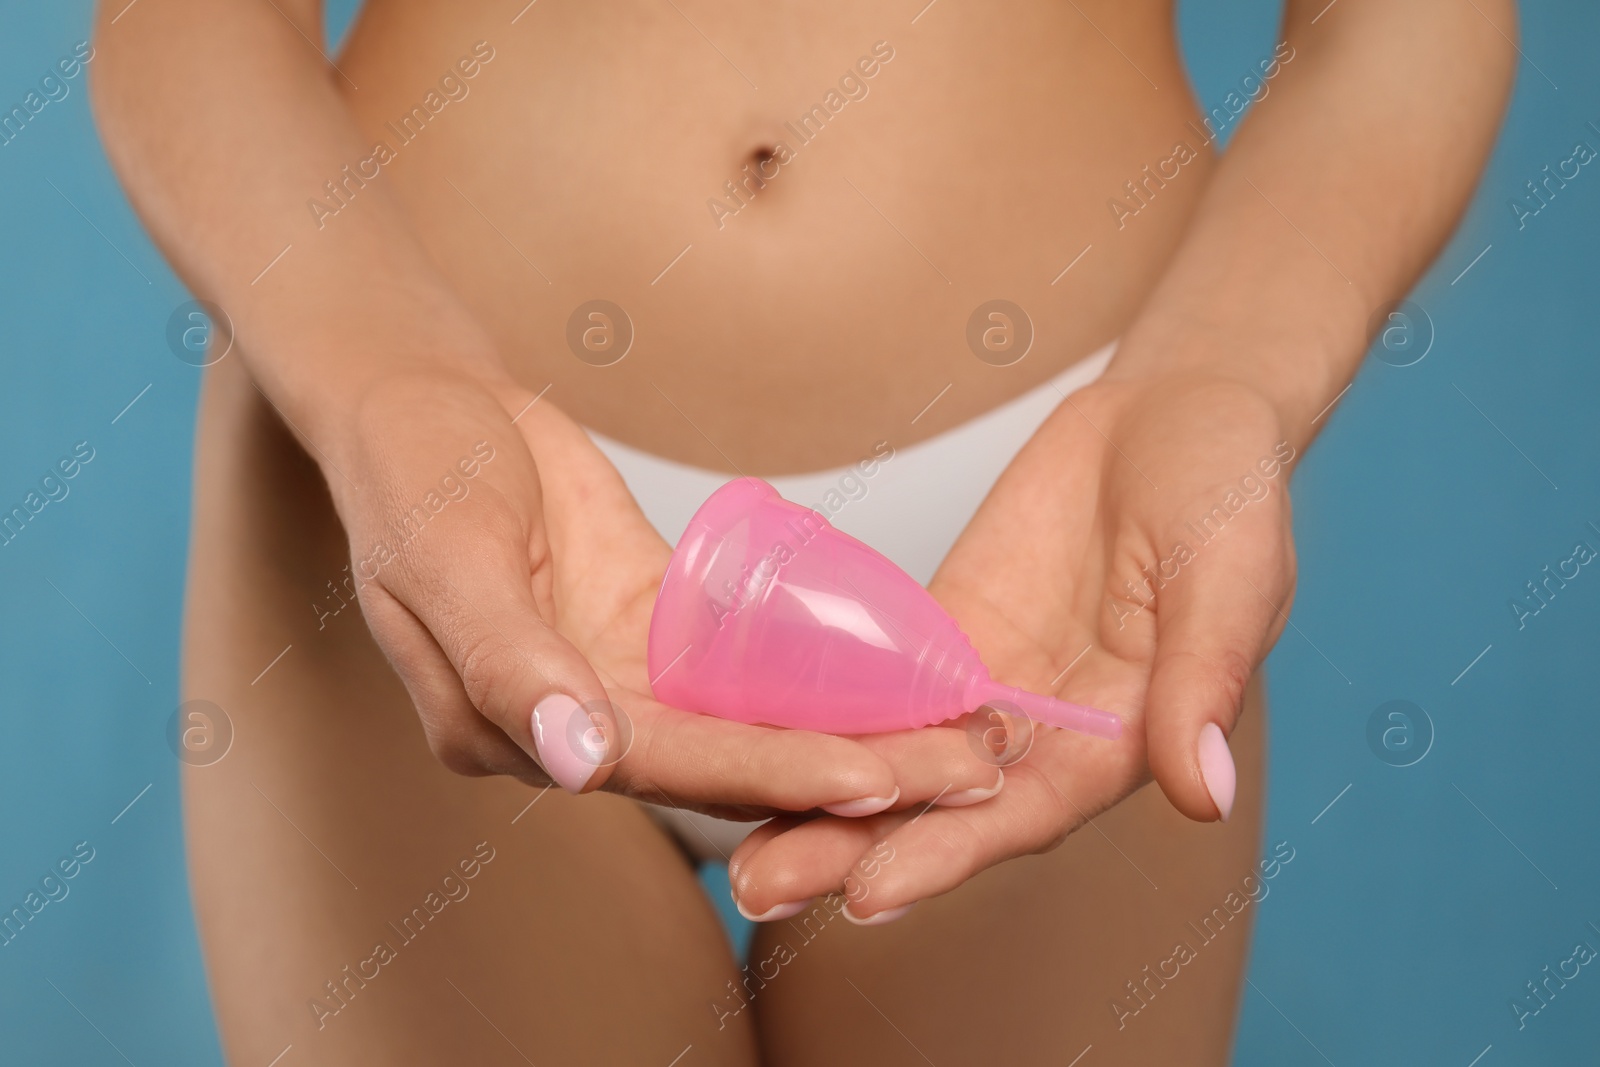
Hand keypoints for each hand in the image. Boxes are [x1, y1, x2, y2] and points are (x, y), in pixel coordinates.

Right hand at [325, 368, 1000, 820]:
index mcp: (513, 733)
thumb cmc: (412, 470)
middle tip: (967, 770)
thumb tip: (580, 761)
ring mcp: (623, 675)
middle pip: (729, 760)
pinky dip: (819, 669)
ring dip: (850, 729)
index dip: (770, 775)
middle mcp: (580, 722)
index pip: (663, 766)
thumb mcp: (445, 559)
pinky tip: (899, 674)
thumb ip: (510, 665)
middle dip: (847, 771)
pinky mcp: (656, 624)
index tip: (875, 781)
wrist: (424, 397)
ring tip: (961, 734)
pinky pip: (747, 655)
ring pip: (751, 717)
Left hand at [728, 371, 1296, 918]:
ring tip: (735, 851)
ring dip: (819, 800)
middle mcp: (1044, 733)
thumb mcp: (1228, 578)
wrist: (1174, 411)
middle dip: (850, 849)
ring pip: (895, 755)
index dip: (946, 854)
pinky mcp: (947, 632)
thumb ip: (1205, 680)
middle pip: (937, 805)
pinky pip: (879, 680)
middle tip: (758, 890)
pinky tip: (752, 742)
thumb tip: (1204, 795)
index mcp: (1117, 741)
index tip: (868, 896)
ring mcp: (988, 684)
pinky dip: (823, 716)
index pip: (1022, 815)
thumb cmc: (1225, 492)